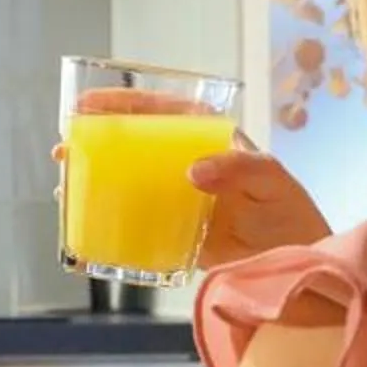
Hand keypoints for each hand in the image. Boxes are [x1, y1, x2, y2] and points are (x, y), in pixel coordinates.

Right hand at [58, 93, 331, 270]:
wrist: (301, 262)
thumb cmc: (291, 212)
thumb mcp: (271, 179)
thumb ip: (238, 168)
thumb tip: (191, 171)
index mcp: (208, 141)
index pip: (162, 112)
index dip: (123, 105)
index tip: (88, 106)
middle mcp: (187, 166)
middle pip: (135, 146)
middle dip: (96, 144)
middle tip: (65, 148)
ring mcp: (179, 202)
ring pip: (129, 184)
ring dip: (95, 183)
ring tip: (66, 187)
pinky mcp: (177, 237)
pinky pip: (137, 228)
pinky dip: (111, 227)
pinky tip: (89, 229)